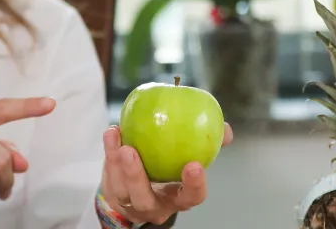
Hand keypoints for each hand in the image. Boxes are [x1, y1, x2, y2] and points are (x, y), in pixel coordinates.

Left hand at [100, 122, 233, 223]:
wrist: (142, 182)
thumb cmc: (173, 166)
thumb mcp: (190, 157)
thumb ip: (208, 143)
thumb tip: (226, 129)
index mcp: (179, 198)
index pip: (191, 197)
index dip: (194, 185)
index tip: (194, 165)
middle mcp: (156, 206)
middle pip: (145, 200)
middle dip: (136, 177)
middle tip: (131, 151)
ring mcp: (132, 204)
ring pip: (121, 191)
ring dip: (116, 165)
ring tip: (117, 138)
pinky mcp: (114, 195)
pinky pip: (109, 177)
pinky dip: (108, 154)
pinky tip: (112, 133)